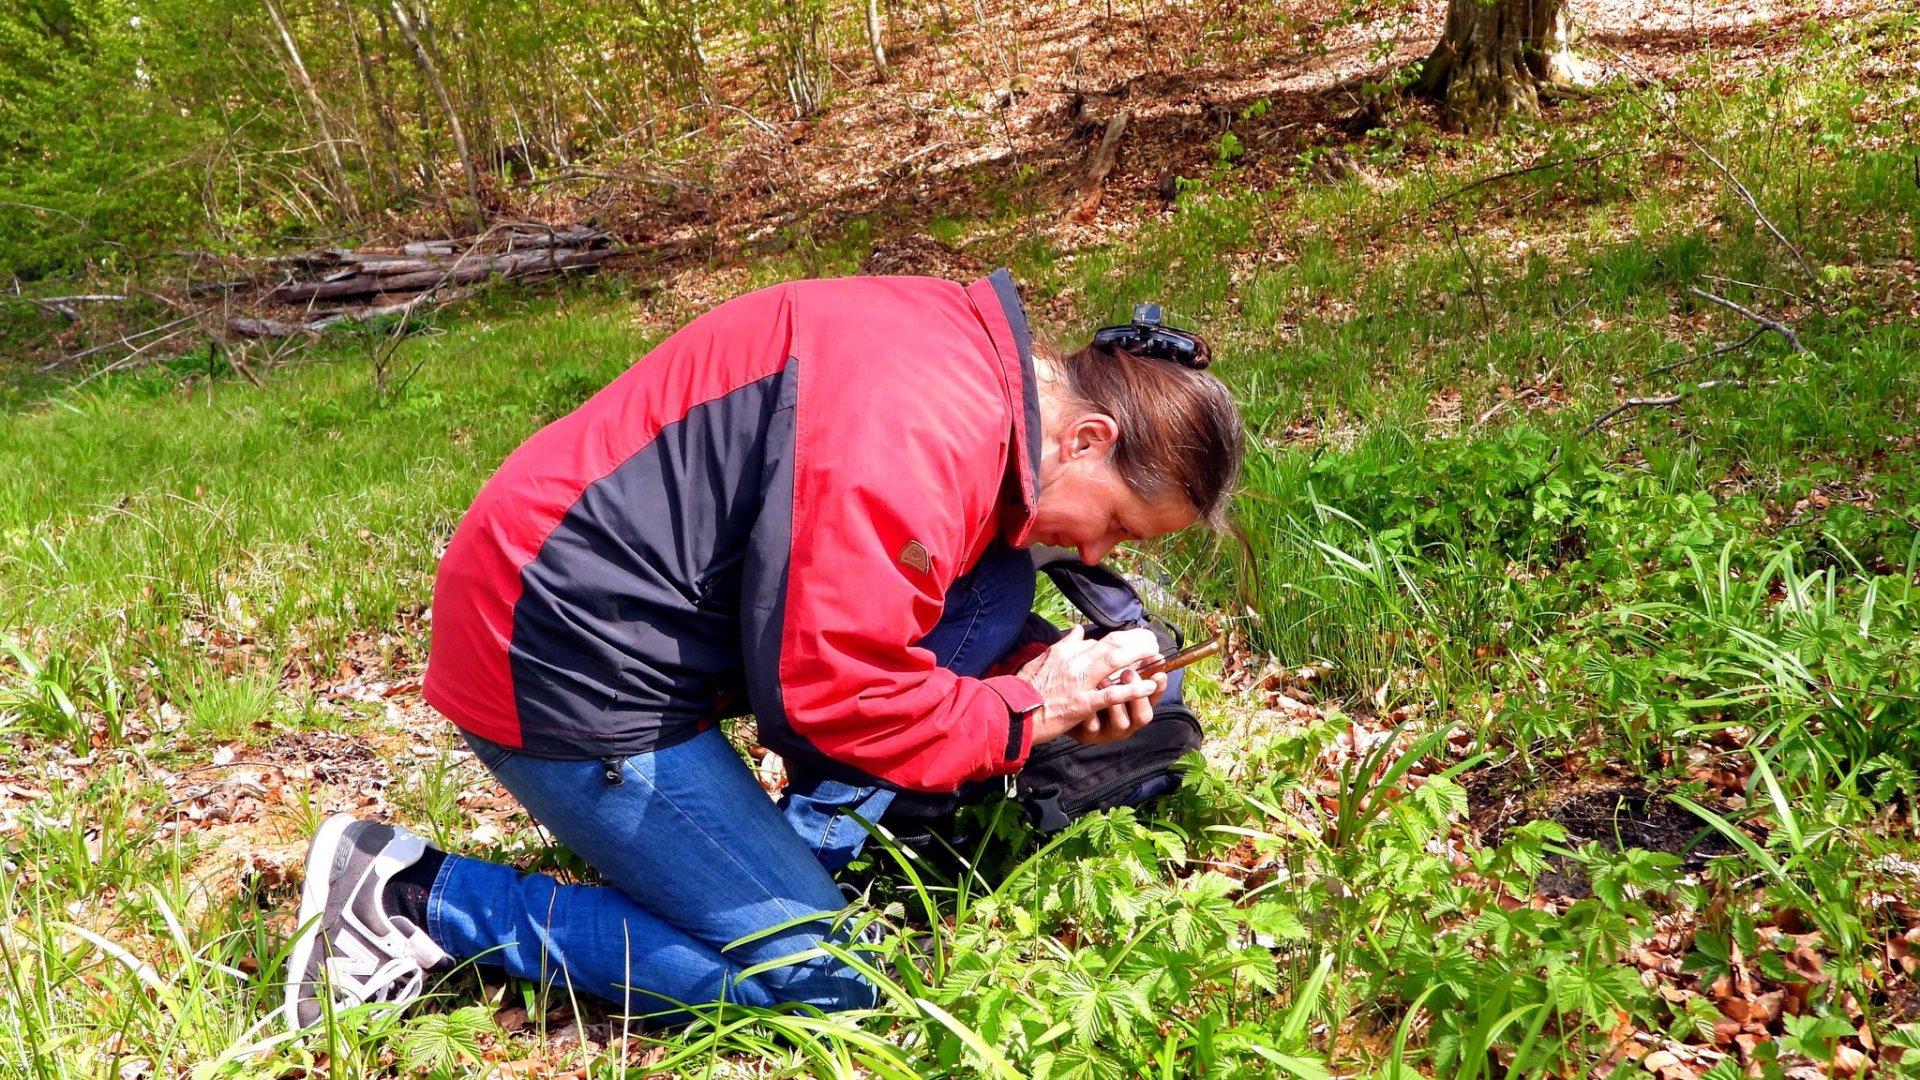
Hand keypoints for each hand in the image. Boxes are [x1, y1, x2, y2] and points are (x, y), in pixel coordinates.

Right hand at [1018, 626, 1166, 745]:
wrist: (1012, 713)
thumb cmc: (1025, 689)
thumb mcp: (1042, 659)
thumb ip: (1064, 645)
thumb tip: (1078, 631)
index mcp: (1067, 653)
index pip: (1100, 641)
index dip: (1123, 639)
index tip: (1137, 638)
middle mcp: (1075, 663)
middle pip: (1112, 645)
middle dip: (1136, 641)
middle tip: (1153, 640)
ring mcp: (1079, 683)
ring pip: (1114, 663)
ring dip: (1138, 657)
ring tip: (1156, 656)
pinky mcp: (1082, 704)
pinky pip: (1111, 694)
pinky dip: (1132, 689)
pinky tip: (1149, 686)